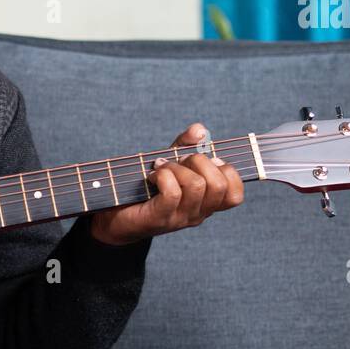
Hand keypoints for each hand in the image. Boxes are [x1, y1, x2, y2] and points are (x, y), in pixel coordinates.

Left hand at [90, 122, 244, 245]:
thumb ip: (186, 145)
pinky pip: (173, 192)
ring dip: (176, 167)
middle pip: (219, 184)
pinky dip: (163, 176)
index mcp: (206, 203)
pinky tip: (152, 175)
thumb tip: (200, 130)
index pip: (235, 194)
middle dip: (199, 161)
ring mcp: (180, 219)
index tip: (205, 160)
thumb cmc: (146, 187)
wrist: (114, 216)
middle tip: (178, 161)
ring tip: (160, 168)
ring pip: (196, 185)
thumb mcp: (171, 162)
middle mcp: (198, 214)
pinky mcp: (159, 218)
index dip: (226, 170)